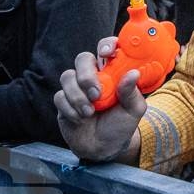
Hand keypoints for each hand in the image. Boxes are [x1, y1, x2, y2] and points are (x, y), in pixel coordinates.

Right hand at [54, 38, 145, 161]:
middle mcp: (93, 76)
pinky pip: (59, 96)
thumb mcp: (134, 109)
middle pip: (82, 58)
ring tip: (90, 112)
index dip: (105, 45)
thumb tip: (133, 73)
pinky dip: (70, 108)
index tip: (108, 53)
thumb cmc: (121, 124)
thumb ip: (132, 92)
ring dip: (78, 96)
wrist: (104, 148)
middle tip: (96, 93)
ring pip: (67, 76)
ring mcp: (76, 88)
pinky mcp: (63, 102)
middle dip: (86, 75)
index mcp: (112, 72)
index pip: (106, 49)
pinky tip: (80, 119)